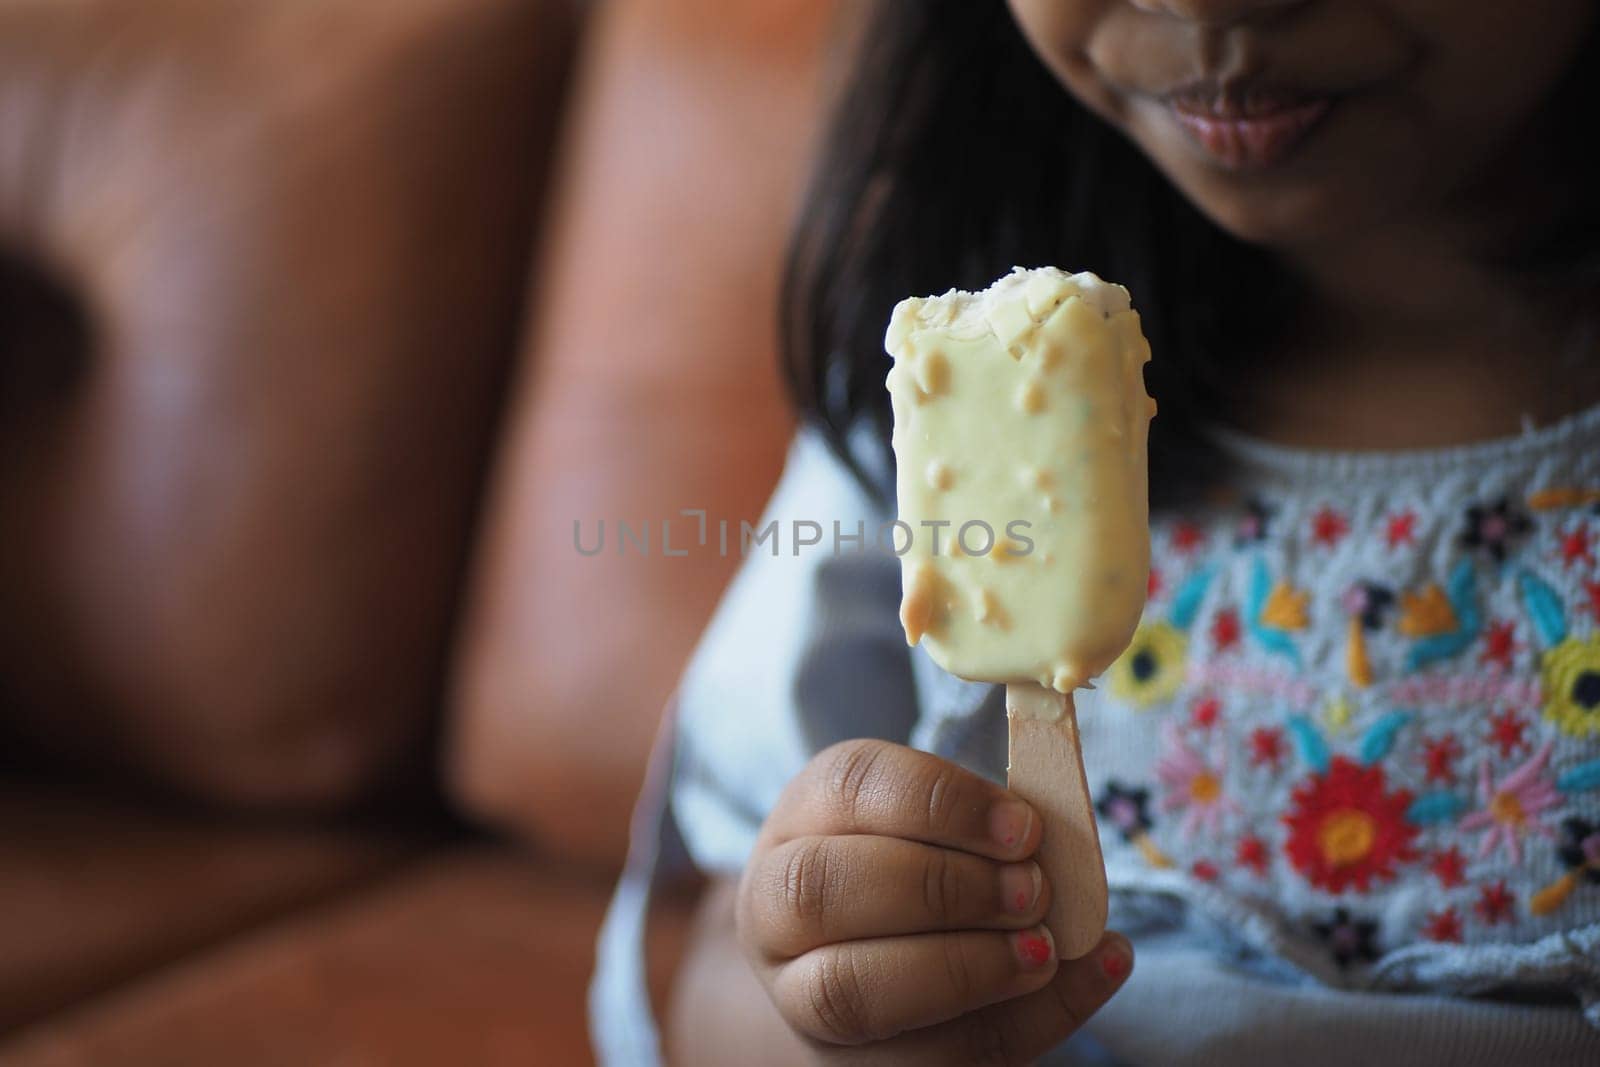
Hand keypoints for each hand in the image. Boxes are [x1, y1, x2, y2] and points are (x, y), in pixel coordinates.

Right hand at [735, 739, 1131, 1064]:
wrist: (852, 970)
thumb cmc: (911, 877)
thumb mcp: (933, 830)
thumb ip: (992, 832)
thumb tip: (1076, 852)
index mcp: (801, 820)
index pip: (849, 784)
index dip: (941, 803)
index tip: (1025, 826)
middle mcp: (773, 909)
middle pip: (821, 888)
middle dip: (943, 887)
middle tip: (1032, 891)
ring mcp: (797, 997)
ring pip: (848, 991)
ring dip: (961, 968)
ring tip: (1043, 951)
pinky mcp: (848, 1065)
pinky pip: (923, 1062)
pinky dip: (1016, 1025)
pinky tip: (1073, 985)